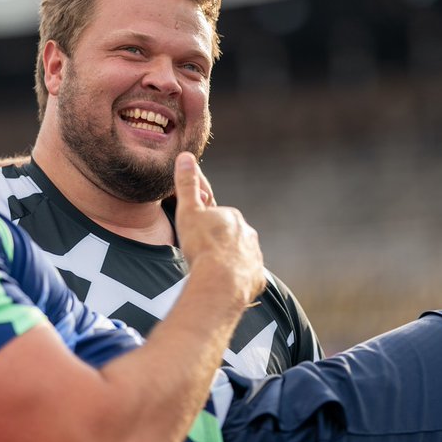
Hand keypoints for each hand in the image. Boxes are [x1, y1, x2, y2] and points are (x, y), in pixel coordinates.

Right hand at [172, 152, 265, 305]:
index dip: (202, 225)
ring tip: (209, 272)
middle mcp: (248, 234)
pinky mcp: (256, 278)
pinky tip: (223, 285)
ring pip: (239, 256)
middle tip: (199, 255)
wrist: (220, 282)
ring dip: (227, 261)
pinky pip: (246, 277)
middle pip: (229, 236)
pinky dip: (236, 279)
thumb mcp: (188, 211)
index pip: (216, 217)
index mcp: (232, 217)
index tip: (193, 236)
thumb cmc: (202, 246)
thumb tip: (185, 156)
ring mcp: (254, 256)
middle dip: (217, 243)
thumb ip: (187, 185)